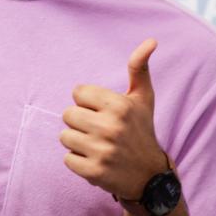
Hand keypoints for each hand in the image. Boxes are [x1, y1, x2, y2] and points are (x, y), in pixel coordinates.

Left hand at [60, 39, 167, 199]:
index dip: (88, 102)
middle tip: (98, 130)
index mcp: (119, 105)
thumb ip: (139, 68)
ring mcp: (102, 151)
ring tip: (97, 145)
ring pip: (65, 137)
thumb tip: (151, 40)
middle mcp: (111, 127)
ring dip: (77, 142)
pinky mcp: (94, 172)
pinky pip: (67, 159)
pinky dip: (78, 161)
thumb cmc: (141, 130)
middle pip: (68, 114)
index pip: (78, 93)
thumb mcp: (143, 98)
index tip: (103, 112)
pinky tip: (96, 160)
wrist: (150, 176)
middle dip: (80, 122)